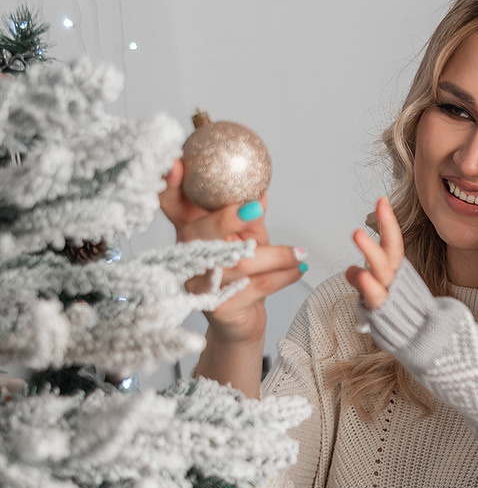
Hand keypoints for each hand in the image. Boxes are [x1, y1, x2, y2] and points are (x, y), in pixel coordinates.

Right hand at [159, 159, 305, 348]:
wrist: (240, 324)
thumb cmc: (241, 275)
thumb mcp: (246, 240)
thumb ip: (249, 217)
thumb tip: (259, 190)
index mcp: (190, 231)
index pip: (171, 204)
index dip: (168, 185)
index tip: (175, 163)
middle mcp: (187, 257)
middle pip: (198, 233)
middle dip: (225, 219)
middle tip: (255, 208)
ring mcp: (199, 285)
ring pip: (237, 262)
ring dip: (276, 255)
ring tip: (300, 253)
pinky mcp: (218, 308)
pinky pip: (255, 287)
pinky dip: (282, 276)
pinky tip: (299, 269)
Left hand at [345, 196, 404, 309]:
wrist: (421, 343)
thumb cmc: (398, 318)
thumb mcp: (381, 294)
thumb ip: (367, 280)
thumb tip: (351, 272)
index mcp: (399, 273)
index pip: (393, 243)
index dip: (387, 222)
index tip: (381, 200)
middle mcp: (396, 282)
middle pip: (391, 253)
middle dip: (383, 230)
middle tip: (369, 209)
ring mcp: (390, 296)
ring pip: (382, 272)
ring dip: (370, 253)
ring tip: (357, 233)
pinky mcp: (382, 311)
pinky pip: (375, 297)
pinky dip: (367, 286)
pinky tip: (357, 273)